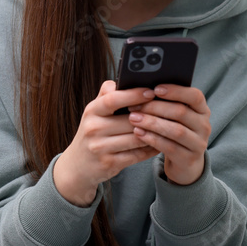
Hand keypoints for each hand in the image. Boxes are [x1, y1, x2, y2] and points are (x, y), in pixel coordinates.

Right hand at [53, 80, 158, 205]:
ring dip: (153, 133)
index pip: (113, 99)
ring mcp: (100, 148)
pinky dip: (150, 149)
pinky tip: (158, 143)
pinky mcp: (109, 163)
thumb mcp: (94, 112)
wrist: (77, 165)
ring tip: (167, 126)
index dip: (133, 95)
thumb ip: (107, 95)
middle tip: (168, 110)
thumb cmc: (93, 133)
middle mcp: (93, 128)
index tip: (151, 91)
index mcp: (92, 111)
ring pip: (136, 138)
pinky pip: (136, 155)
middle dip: (150, 116)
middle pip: (130, 120)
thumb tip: (123, 80)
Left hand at [127, 84, 210, 185]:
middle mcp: (204, 126)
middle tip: (135, 106)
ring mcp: (199, 144)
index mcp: (203, 110)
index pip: (195, 96)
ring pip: (175, 130)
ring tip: (134, 119)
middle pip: (181, 112)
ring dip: (152, 123)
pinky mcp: (188, 159)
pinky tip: (139, 133)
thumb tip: (144, 90)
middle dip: (156, 107)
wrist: (185, 162)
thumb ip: (168, 103)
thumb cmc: (175, 132)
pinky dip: (152, 139)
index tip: (155, 89)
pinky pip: (169, 147)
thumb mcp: (176, 117)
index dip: (176, 91)